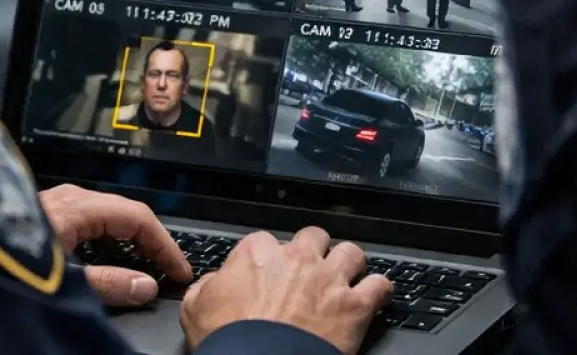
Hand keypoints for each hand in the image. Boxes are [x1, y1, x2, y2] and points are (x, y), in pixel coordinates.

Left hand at [37, 183, 190, 306]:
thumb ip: (107, 283)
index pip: (138, 218)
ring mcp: (59, 204)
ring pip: (109, 216)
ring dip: (132, 240)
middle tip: (170, 270)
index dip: (164, 246)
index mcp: (78, 207)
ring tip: (148, 265)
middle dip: (152, 242)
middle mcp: (71, 198)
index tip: (179, 271)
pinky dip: (112, 238)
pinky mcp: (49, 215)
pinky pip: (92, 221)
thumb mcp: (63, 278)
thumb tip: (147, 287)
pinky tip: (113, 256)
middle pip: (126, 213)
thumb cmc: (10, 261)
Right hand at [180, 227, 390, 352]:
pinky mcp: (355, 305)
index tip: (270, 275)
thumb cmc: (230, 340)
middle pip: (314, 237)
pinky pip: (379, 286)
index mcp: (257, 253)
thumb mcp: (196, 309)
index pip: (266, 241)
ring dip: (349, 264)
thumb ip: (205, 288)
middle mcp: (297, 258)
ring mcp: (329, 279)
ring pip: (351, 253)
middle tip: (310, 271)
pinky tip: (377, 297)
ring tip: (346, 278)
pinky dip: (380, 290)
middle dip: (313, 252)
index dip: (269, 260)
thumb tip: (210, 285)